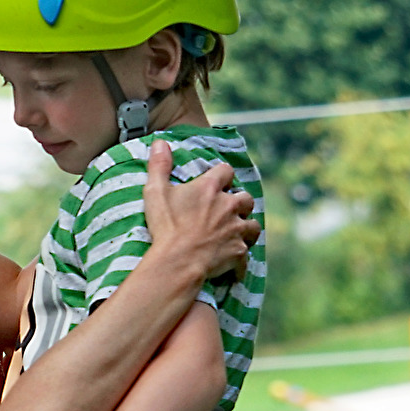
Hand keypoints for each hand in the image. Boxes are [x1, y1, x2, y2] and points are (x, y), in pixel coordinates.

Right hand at [142, 140, 259, 280]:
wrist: (178, 261)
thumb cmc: (166, 227)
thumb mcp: (155, 192)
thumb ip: (159, 166)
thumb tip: (159, 142)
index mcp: (210, 188)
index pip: (226, 170)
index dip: (223, 175)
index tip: (217, 182)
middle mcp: (228, 206)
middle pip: (245, 198)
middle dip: (240, 203)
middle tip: (228, 210)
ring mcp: (236, 229)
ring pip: (253, 226)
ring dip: (247, 228)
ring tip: (238, 233)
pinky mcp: (239, 252)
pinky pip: (245, 256)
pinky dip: (241, 262)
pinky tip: (236, 267)